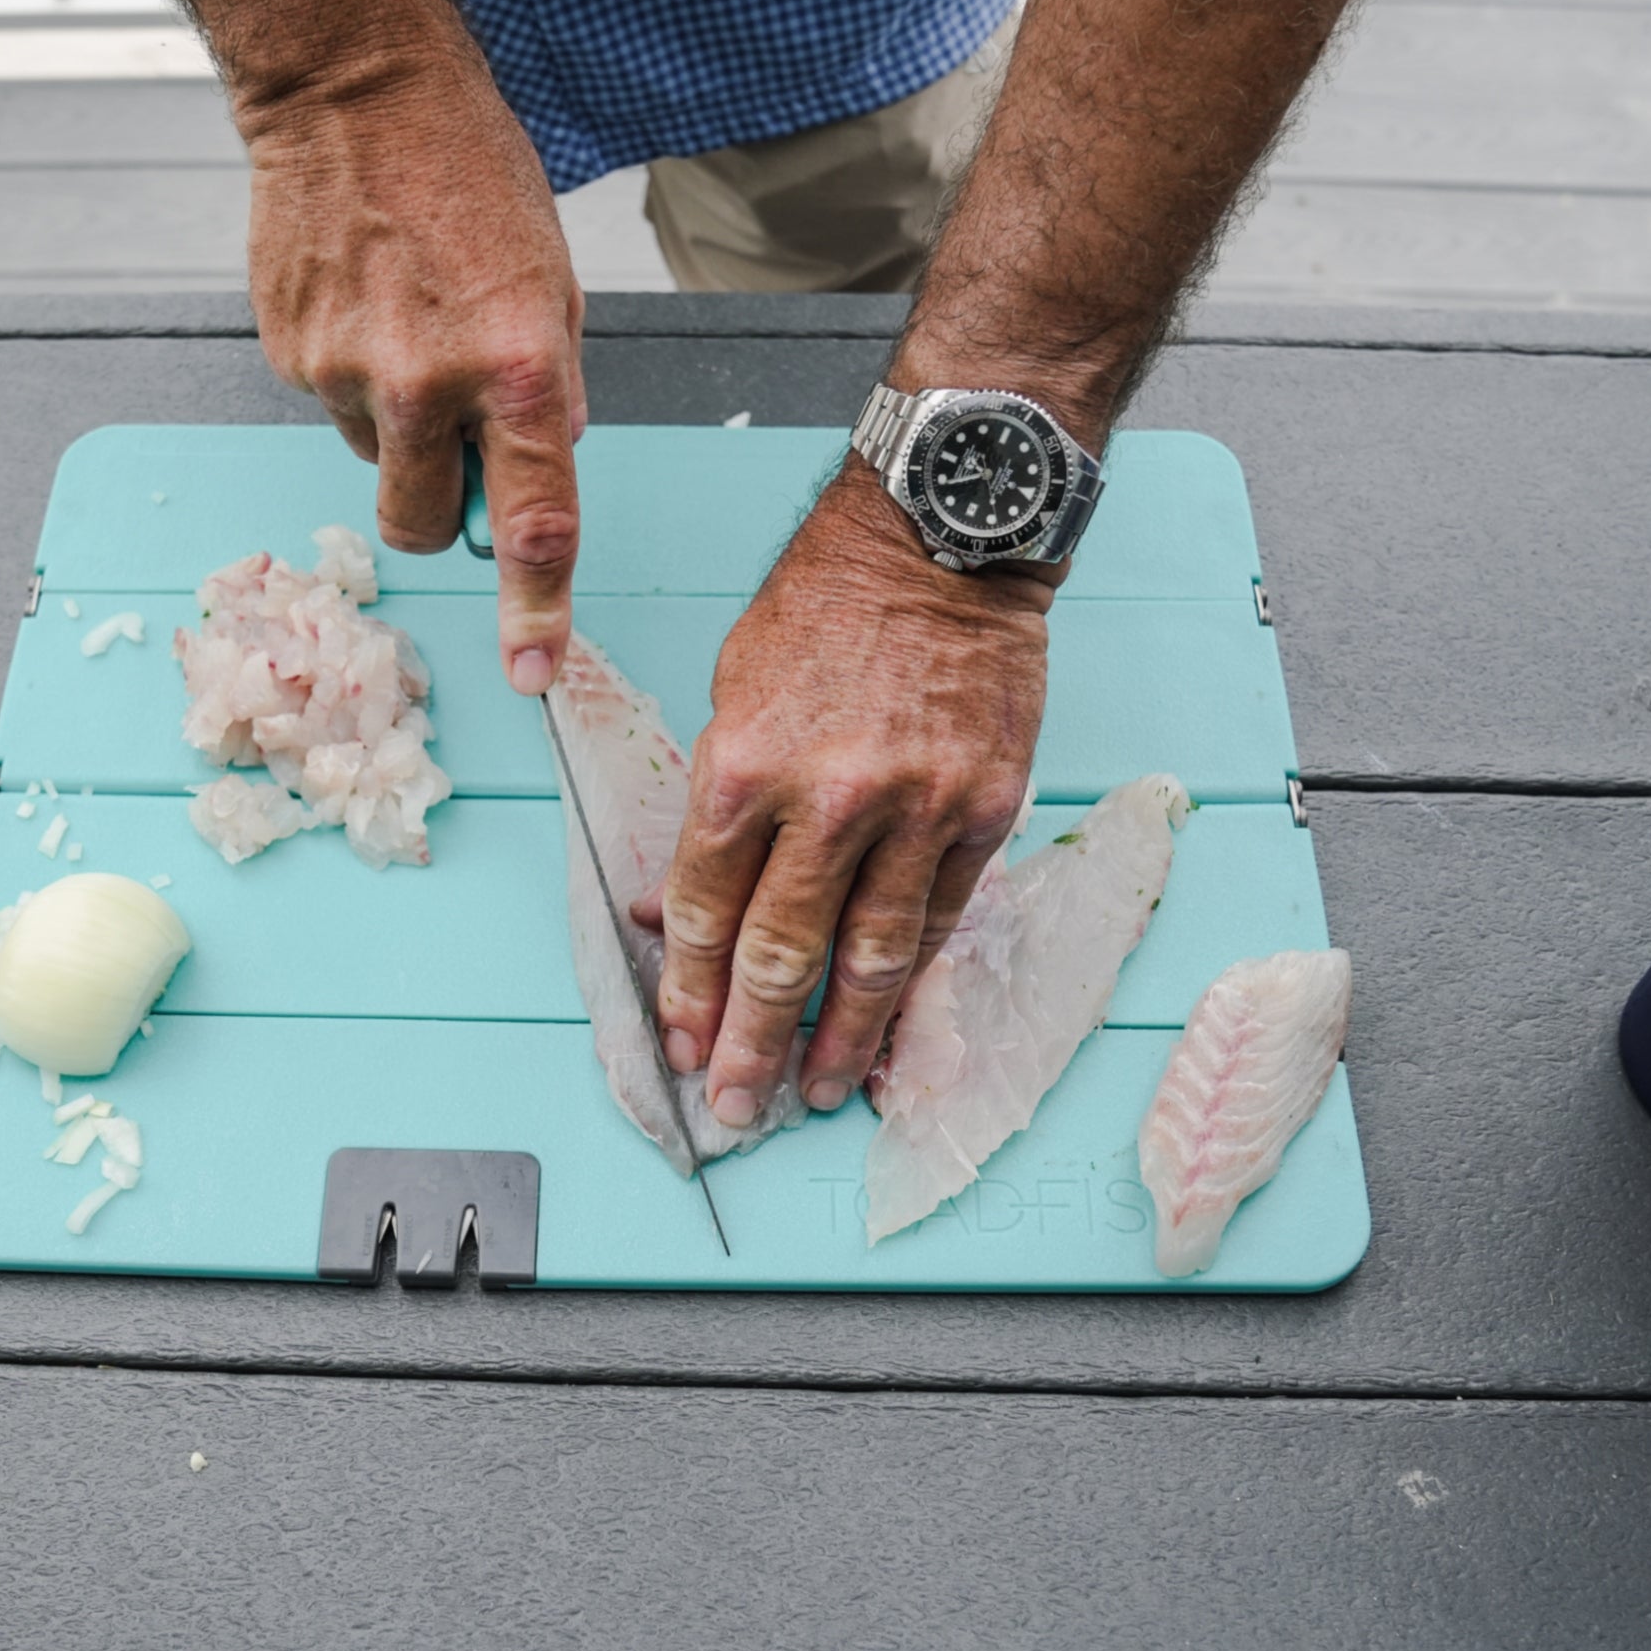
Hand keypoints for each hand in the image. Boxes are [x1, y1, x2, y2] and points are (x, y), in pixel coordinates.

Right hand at [240, 60, 589, 693]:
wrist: (354, 90)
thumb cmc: (472, 176)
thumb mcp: (548, 282)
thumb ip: (542, 389)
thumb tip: (528, 472)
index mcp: (519, 368)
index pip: (536, 523)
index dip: (534, 610)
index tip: (533, 674)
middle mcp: (431, 384)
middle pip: (426, 522)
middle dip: (440, 504)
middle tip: (452, 433)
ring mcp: (348, 371)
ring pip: (375, 461)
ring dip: (396, 425)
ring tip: (405, 321)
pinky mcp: (290, 351)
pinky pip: (331, 402)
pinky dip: (351, 370)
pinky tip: (363, 295)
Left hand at [648, 461, 1047, 1120]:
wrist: (941, 543)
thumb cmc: (826, 609)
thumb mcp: (733, 692)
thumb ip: (712, 806)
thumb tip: (668, 910)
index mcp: (741, 769)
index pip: (702, 913)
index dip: (687, 992)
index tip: (679, 1045)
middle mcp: (825, 801)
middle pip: (777, 957)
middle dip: (749, 1044)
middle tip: (736, 1107)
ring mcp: (912, 812)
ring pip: (868, 960)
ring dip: (838, 1042)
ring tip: (818, 1094)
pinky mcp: (982, 812)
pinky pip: (939, 920)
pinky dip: (911, 984)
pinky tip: (892, 1031)